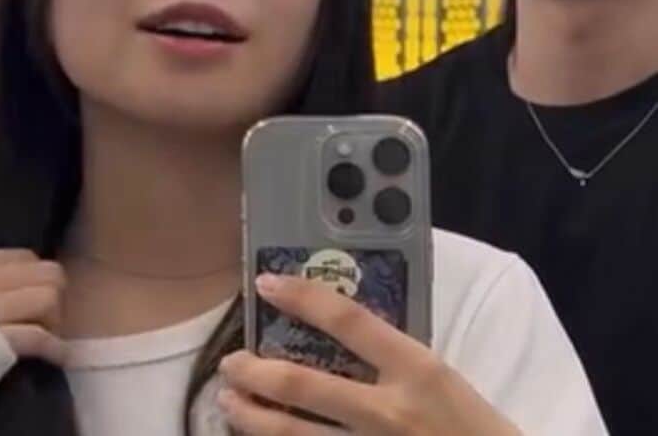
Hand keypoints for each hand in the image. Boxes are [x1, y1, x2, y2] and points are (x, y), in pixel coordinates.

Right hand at [0, 237, 68, 367]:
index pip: (22, 256)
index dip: (32, 274)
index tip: (29, 291)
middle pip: (46, 273)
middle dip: (50, 292)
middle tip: (41, 312)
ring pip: (49, 299)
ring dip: (52, 318)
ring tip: (43, 332)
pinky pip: (39, 338)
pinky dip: (53, 347)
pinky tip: (54, 354)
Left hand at [217, 273, 520, 434]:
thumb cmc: (474, 425)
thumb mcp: (441, 376)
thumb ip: (393, 355)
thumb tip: (338, 328)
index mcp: (415, 368)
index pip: (347, 319)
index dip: (301, 297)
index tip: (265, 283)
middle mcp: (388, 410)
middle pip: (305, 385)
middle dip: (257, 372)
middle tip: (230, 362)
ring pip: (296, 434)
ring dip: (253, 418)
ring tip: (228, 402)